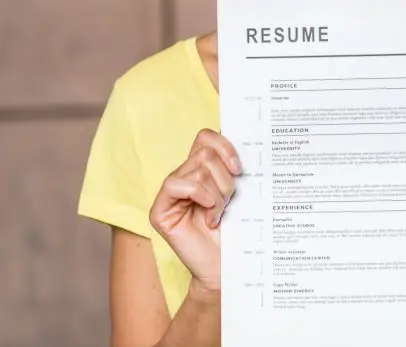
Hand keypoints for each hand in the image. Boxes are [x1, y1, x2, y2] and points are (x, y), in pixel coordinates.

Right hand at [149, 128, 241, 298]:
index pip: (205, 137)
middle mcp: (182, 178)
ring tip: (219, 214)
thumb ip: (232, 168)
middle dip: (225, 179)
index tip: (240, 169)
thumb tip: (245, 141)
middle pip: (205, 153)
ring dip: (217, 194)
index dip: (224, 146)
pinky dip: (201, 197)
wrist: (229, 269)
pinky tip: (210, 219)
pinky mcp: (160, 211)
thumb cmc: (236, 232)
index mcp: (200, 170)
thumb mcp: (239, 194)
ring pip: (197, 170)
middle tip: (229, 203)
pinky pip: (178, 185)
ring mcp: (169, 194)